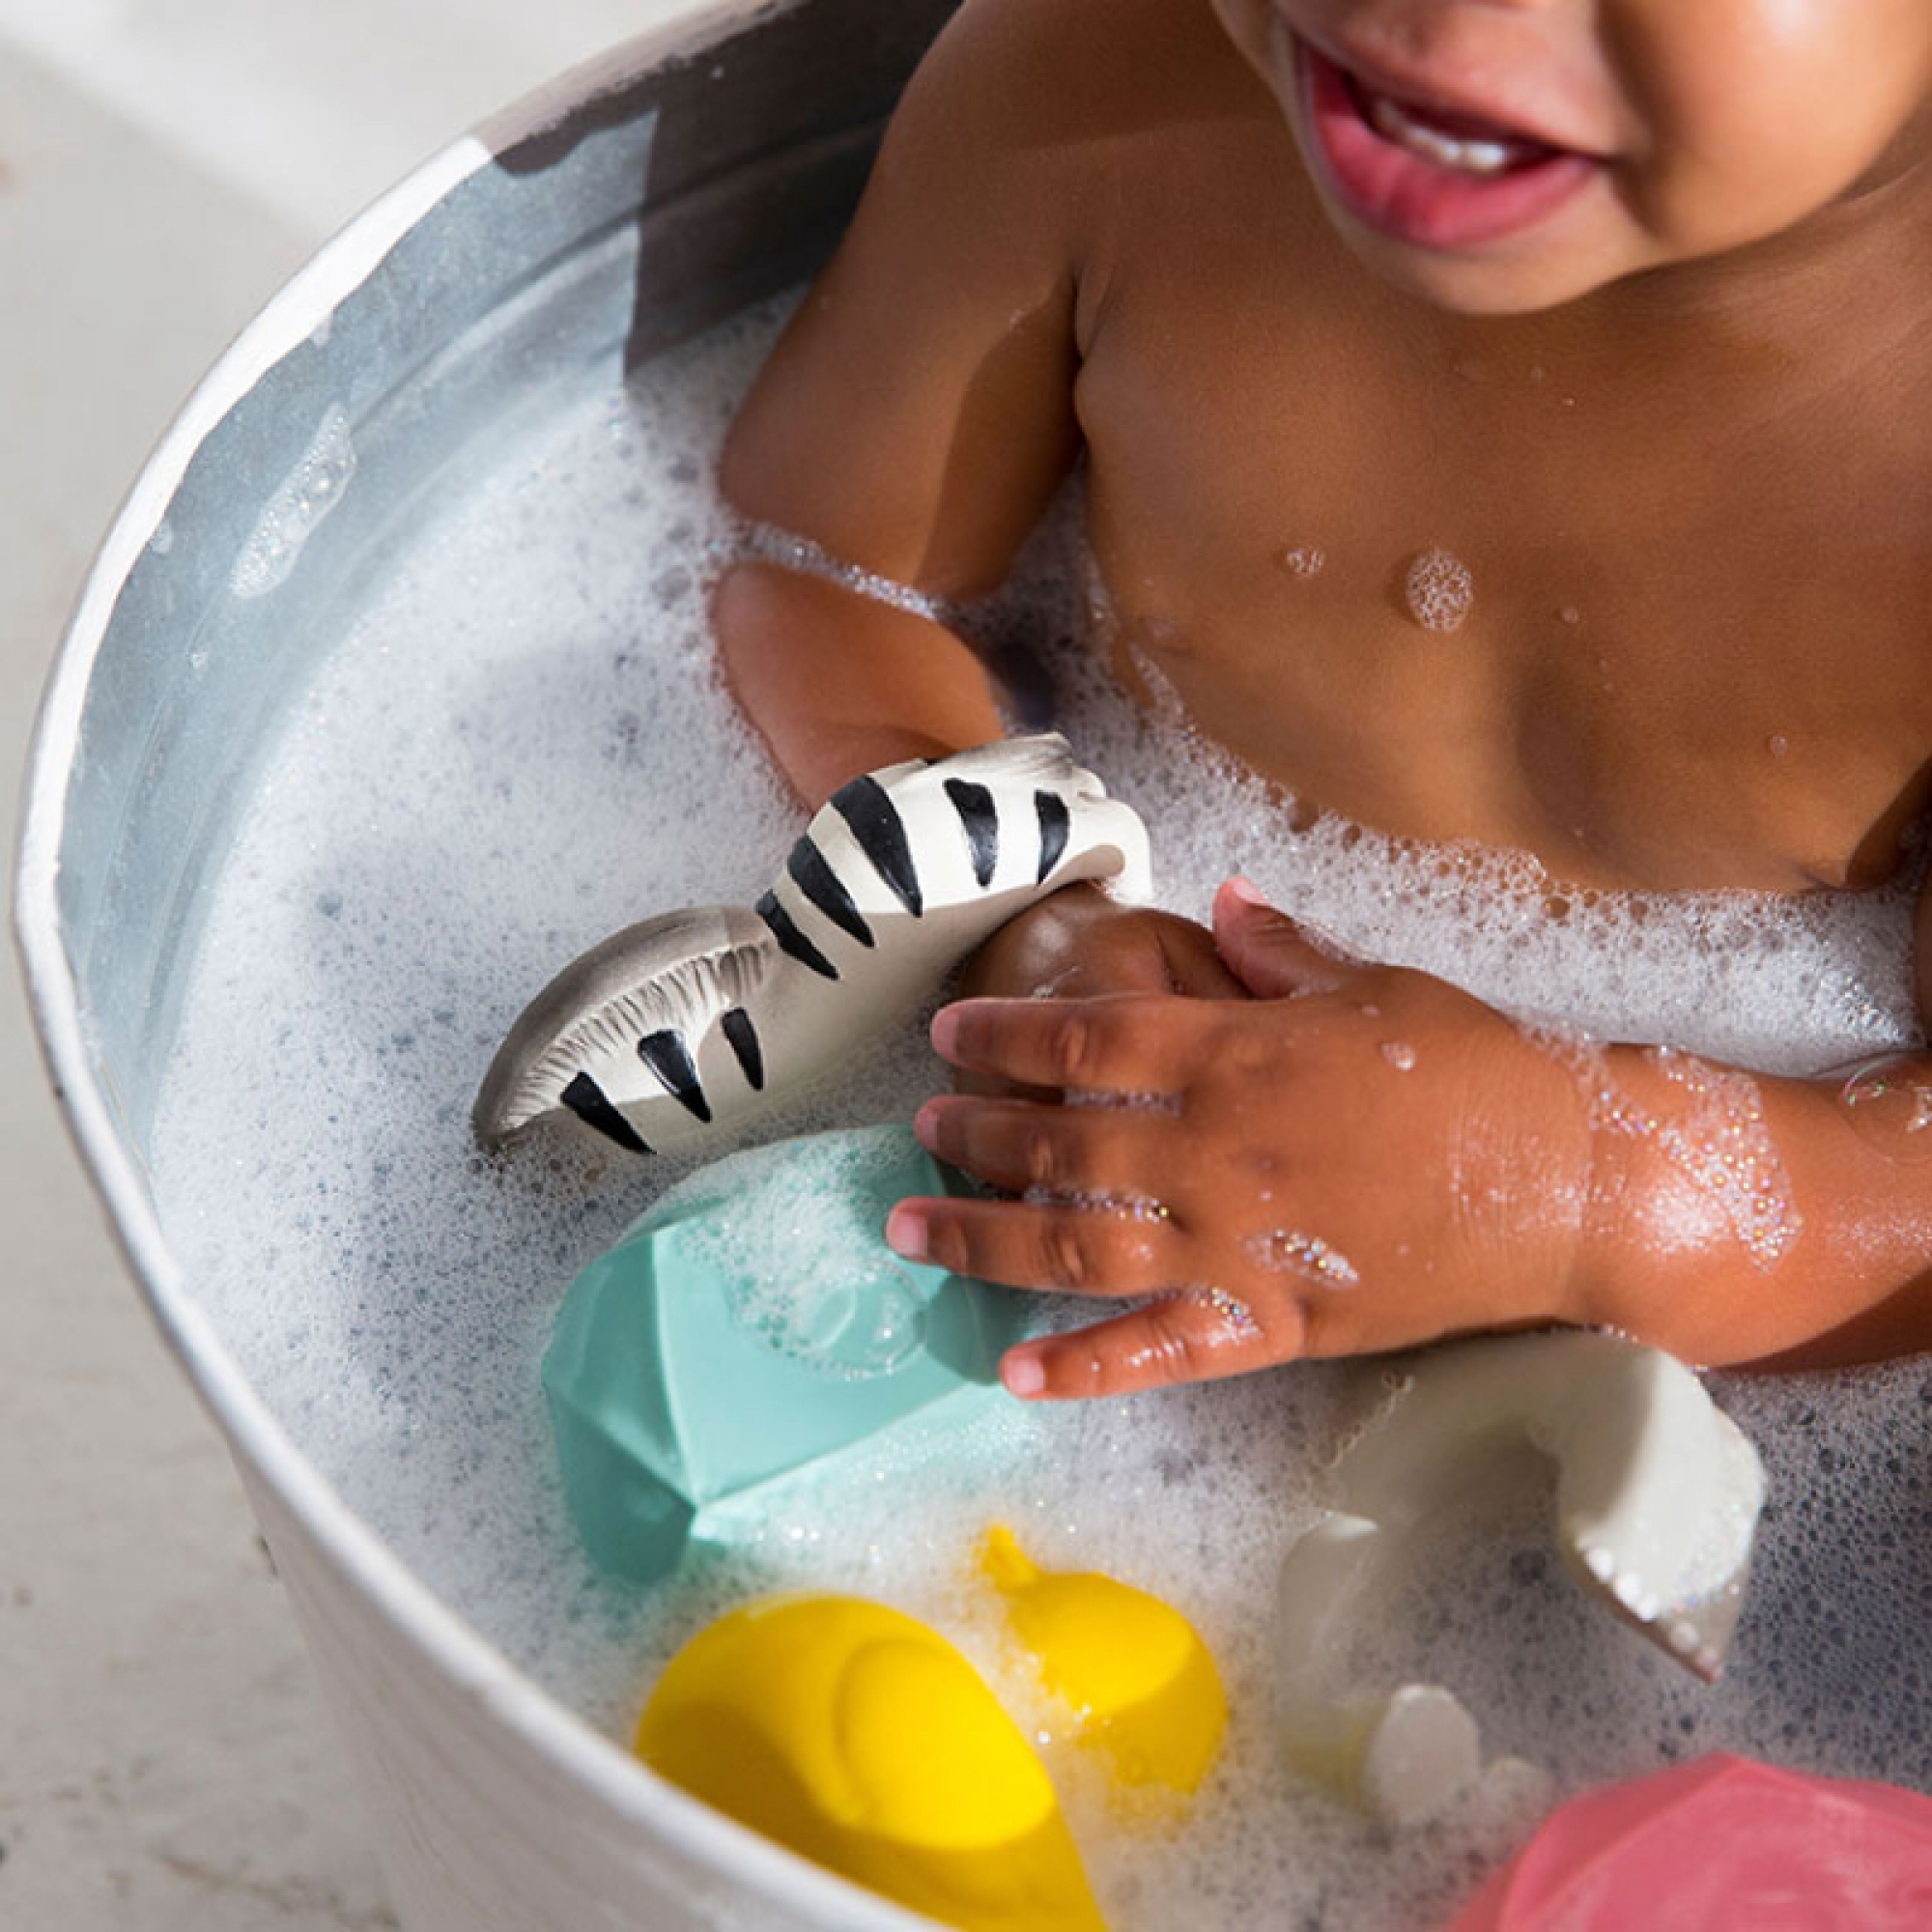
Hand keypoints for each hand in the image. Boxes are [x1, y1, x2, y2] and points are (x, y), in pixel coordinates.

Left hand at [890, 879, 1598, 1397]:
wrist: (1568, 1180)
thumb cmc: (1471, 1067)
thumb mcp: (1372, 986)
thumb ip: (1280, 948)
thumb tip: (1222, 898)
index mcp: (1235, 1054)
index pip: (1084, 1040)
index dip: (1003, 1036)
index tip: (951, 1037)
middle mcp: (1215, 1149)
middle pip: (1058, 1144)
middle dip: (974, 1136)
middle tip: (920, 1130)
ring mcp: (1237, 1243)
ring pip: (1076, 1246)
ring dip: (982, 1239)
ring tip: (911, 1231)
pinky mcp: (1273, 1321)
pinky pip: (1159, 1351)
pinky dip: (1082, 1367)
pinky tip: (1012, 1373)